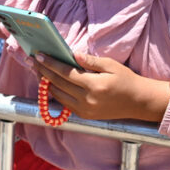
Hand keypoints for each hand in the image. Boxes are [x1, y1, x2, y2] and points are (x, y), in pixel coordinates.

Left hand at [33, 52, 169, 123]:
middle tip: (31, 61)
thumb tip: (72, 54)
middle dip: (42, 71)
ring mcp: (84, 110)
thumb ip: (90, 61)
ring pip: (57, 95)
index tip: (38, 55)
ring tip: (38, 70)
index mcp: (94, 86)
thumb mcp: (111, 65)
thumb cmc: (127, 80)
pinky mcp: (84, 115)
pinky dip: (56, 92)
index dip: (49, 63)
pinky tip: (50, 83)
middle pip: (57, 84)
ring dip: (46, 82)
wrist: (139, 103)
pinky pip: (65, 103)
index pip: (65, 73)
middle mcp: (86, 100)